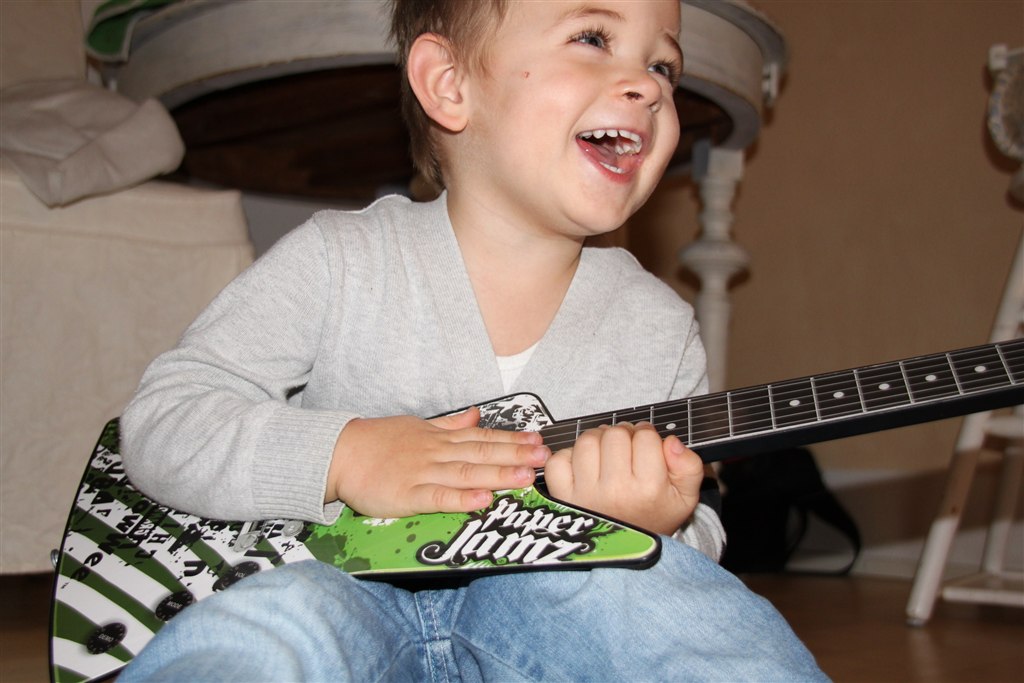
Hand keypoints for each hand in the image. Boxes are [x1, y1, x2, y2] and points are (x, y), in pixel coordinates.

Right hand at [326, 406, 549, 517]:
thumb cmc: (378, 442)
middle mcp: (437, 453)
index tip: (539, 440)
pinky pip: (438, 497)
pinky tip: (483, 499)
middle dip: (515, 455)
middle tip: (544, 457)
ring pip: (466, 473)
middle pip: (482, 452)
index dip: (512, 440)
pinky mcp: (407, 495)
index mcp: (440, 438)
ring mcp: (423, 473)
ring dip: (497, 473)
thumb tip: (477, 414)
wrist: (339, 453)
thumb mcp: (417, 426)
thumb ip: (450, 424)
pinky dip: (462, 498)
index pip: (483, 437)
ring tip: (525, 476)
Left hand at [543, 422, 704, 535]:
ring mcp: (586, 494)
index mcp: (649, 489)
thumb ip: (689, 466)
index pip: (645, 437)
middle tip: (627, 446)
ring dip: (597, 439)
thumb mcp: (686, 497)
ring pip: (587, 441)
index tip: (646, 443)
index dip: (647, 434)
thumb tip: (670, 442)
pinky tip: (584, 466)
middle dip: (623, 434)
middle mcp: (616, 491)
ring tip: (606, 452)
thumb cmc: (655, 517)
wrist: (629, 550)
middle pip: (615, 435)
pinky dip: (568, 456)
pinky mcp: (564, 497)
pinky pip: (558, 461)